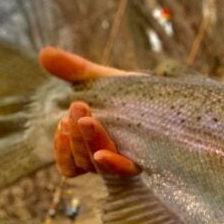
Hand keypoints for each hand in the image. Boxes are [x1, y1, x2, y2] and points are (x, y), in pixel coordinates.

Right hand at [40, 47, 140, 177]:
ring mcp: (130, 162)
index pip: (70, 164)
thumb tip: (43, 53)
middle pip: (83, 161)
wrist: (181, 100)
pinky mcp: (151, 163)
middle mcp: (112, 161)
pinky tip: (102, 154)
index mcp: (97, 149)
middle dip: (77, 135)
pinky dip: (111, 163)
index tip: (61, 125)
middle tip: (77, 106)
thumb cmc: (140, 96)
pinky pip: (124, 170)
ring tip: (86, 119)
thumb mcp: (106, 81)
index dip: (61, 150)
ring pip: (98, 165)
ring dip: (88, 143)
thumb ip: (76, 71)